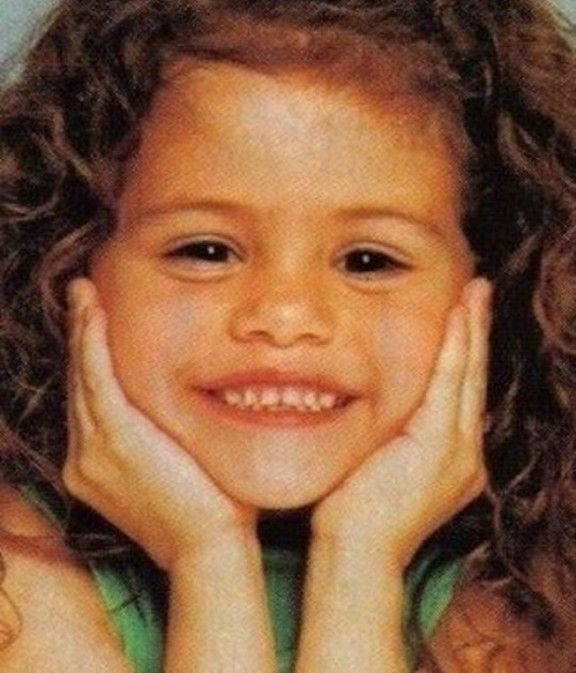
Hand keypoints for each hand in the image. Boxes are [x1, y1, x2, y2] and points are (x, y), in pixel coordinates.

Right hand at [64, 277, 258, 571]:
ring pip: (84, 374)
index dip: (90, 358)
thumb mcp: (174, 465)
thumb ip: (162, 434)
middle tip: (84, 295)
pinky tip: (93, 310)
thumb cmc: (205, 507)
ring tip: (84, 292)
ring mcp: (92, 449)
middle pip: (81, 382)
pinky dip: (92, 340)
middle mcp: (83, 458)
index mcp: (93, 466)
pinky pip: (97, 376)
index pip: (89, 398)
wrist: (209, 546)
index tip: (97, 322)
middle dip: (81, 336)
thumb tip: (179, 405)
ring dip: (83, 328)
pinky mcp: (115, 437)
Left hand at [311, 277, 491, 570]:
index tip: (463, 317)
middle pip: (473, 377)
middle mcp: (465, 453)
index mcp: (451, 458)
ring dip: (472, 329)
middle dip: (476, 331)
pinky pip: (451, 382)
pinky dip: (457, 346)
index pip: (459, 392)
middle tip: (479, 291)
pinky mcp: (441, 445)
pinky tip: (460, 315)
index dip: (464, 351)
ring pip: (468, 374)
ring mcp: (458, 450)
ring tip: (476, 291)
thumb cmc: (353, 513)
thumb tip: (377, 408)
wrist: (355, 552)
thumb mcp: (379, 466)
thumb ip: (390, 436)